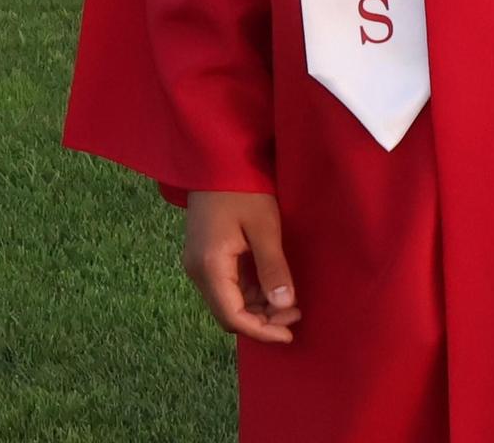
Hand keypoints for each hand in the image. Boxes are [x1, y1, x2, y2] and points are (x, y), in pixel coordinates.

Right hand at [183, 191, 299, 344]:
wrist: (218, 159)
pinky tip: (273, 286)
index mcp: (209, 267)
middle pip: (228, 312)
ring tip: (290, 303)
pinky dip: (250, 291)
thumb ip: (273, 267)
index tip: (289, 334)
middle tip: (295, 315)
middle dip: (262, 320)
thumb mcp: (265, 226)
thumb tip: (284, 306)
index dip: (261, 330)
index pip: (233, 316)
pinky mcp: (206, 255)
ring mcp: (199, 263)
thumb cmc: (245, 187)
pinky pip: (228, 284)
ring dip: (257, 306)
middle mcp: (198, 271)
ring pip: (229, 299)